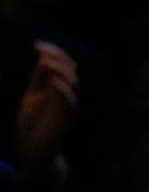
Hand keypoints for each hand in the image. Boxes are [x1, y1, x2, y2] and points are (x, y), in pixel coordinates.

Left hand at [16, 40, 77, 166]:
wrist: (32, 147)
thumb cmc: (32, 122)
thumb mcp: (32, 94)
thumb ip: (40, 78)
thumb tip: (44, 56)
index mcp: (58, 87)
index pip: (64, 64)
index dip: (54, 52)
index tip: (37, 45)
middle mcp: (66, 94)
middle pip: (71, 69)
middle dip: (57, 56)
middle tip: (40, 50)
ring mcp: (67, 106)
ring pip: (73, 81)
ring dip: (59, 69)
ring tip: (44, 63)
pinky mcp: (65, 117)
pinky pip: (70, 99)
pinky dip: (62, 88)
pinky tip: (51, 82)